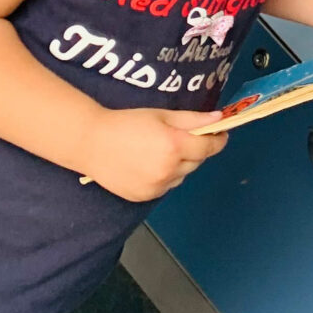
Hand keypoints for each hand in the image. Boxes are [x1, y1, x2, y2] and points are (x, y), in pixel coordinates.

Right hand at [83, 107, 226, 200]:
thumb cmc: (127, 123)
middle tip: (183, 138)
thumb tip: (219, 119)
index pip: (209, 147)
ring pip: (182, 176)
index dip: (218, 140)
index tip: (221, 134)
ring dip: (180, 165)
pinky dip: (165, 177)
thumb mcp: (162, 115)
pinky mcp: (145, 197)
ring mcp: (156, 186)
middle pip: (196, 161)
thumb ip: (193, 120)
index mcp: (174, 146)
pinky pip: (166, 186)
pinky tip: (149, 164)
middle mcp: (169, 169)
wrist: (92, 143)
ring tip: (161, 151)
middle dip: (196, 150)